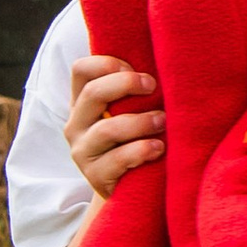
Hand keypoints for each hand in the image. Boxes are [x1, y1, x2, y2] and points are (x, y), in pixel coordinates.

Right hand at [64, 53, 162, 201]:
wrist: (130, 187)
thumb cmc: (138, 138)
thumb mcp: (131, 111)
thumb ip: (136, 90)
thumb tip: (170, 60)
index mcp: (83, 102)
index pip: (81, 70)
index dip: (107, 64)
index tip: (136, 68)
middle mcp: (76, 124)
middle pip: (93, 93)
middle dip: (127, 84)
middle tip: (154, 87)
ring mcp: (83, 151)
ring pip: (108, 129)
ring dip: (141, 122)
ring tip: (163, 122)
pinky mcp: (95, 176)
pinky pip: (117, 159)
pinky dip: (141, 150)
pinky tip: (159, 148)